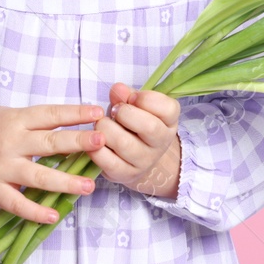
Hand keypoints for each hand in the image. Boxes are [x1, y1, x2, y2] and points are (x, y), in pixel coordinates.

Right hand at [0, 104, 105, 223]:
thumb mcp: (9, 116)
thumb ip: (36, 122)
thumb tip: (74, 127)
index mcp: (16, 120)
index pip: (50, 114)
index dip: (74, 114)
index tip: (98, 113)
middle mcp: (10, 142)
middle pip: (49, 143)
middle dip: (77, 142)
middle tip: (102, 142)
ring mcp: (1, 168)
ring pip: (38, 176)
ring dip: (65, 182)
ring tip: (89, 186)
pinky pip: (17, 203)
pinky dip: (35, 211)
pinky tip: (54, 215)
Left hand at [89, 82, 181, 196]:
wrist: (137, 159)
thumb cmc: (135, 125)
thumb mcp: (137, 107)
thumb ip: (127, 95)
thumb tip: (118, 89)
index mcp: (169, 122)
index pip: (168, 108)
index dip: (146, 98)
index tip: (132, 97)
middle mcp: (161, 143)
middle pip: (149, 126)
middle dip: (125, 112)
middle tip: (114, 110)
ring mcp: (144, 161)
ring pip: (124, 143)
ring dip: (106, 128)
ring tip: (101, 124)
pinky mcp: (125, 174)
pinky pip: (108, 161)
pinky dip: (96, 148)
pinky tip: (95, 140)